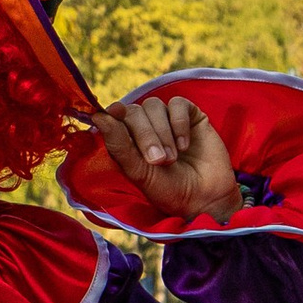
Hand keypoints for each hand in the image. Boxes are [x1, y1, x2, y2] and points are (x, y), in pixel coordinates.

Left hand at [91, 85, 240, 223]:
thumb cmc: (168, 189)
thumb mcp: (138, 172)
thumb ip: (119, 145)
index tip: (115, 114)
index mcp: (127, 139)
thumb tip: (98, 116)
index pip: (114, 117)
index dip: (113, 114)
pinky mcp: (190, 115)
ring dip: (162, 132)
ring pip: (154, 105)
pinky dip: (179, 122)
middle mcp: (145, 126)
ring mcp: (167, 119)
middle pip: (134, 111)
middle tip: (158, 161)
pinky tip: (184, 144)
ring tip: (172, 159)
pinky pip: (177, 104)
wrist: (204, 198)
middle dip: (145, 135)